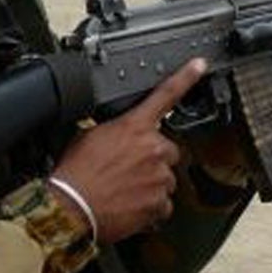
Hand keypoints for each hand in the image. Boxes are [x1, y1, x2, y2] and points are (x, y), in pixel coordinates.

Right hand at [50, 59, 205, 242]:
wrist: (72, 207)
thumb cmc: (75, 174)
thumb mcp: (87, 136)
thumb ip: (113, 131)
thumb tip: (117, 135)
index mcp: (133, 126)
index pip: (164, 95)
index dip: (185, 77)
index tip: (199, 65)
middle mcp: (152, 149)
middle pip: (166, 150)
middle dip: (152, 159)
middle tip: (129, 169)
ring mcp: (159, 177)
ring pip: (165, 178)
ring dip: (150, 183)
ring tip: (124, 189)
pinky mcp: (160, 203)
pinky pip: (163, 204)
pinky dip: (149, 207)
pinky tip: (129, 205)